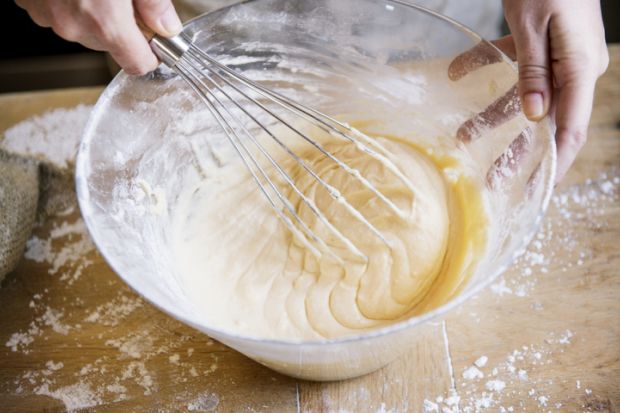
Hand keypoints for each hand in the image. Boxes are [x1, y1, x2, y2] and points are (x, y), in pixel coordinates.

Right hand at [15, 0, 182, 74]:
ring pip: (83, 29)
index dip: (150, 53)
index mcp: (105, 21)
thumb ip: (154, 2)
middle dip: (121, 27)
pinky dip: (69, 1)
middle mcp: (73, 25)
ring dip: (93, 13)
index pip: (137, 64)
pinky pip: (58, 12)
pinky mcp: (29, 3)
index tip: (155, 42)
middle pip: (109, 45)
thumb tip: (166, 24)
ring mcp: (47, 15)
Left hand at [450, 0, 608, 182]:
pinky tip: (456, 71)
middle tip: (491, 179)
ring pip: (523, 98)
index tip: (532, 192)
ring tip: (460, 135)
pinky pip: (513, 65)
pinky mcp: (539, 44)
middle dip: (516, 152)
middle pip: (543, 122)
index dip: (551, 164)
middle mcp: (572, 68)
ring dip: (491, 116)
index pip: (569, 129)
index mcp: (580, 68)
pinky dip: (484, 68)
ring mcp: (558, 57)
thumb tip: (534, 117)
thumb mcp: (535, 25)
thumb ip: (534, 71)